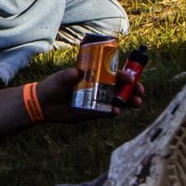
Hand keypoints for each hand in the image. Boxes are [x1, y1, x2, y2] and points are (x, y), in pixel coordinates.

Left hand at [29, 66, 144, 121]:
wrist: (46, 104)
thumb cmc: (54, 85)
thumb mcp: (60, 78)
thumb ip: (68, 75)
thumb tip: (75, 73)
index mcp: (95, 75)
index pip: (114, 74)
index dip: (125, 76)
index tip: (131, 78)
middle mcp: (100, 87)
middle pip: (122, 87)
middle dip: (133, 89)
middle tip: (140, 92)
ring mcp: (99, 100)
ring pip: (119, 100)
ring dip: (129, 101)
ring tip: (136, 103)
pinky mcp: (96, 112)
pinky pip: (109, 112)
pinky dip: (114, 112)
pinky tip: (115, 112)